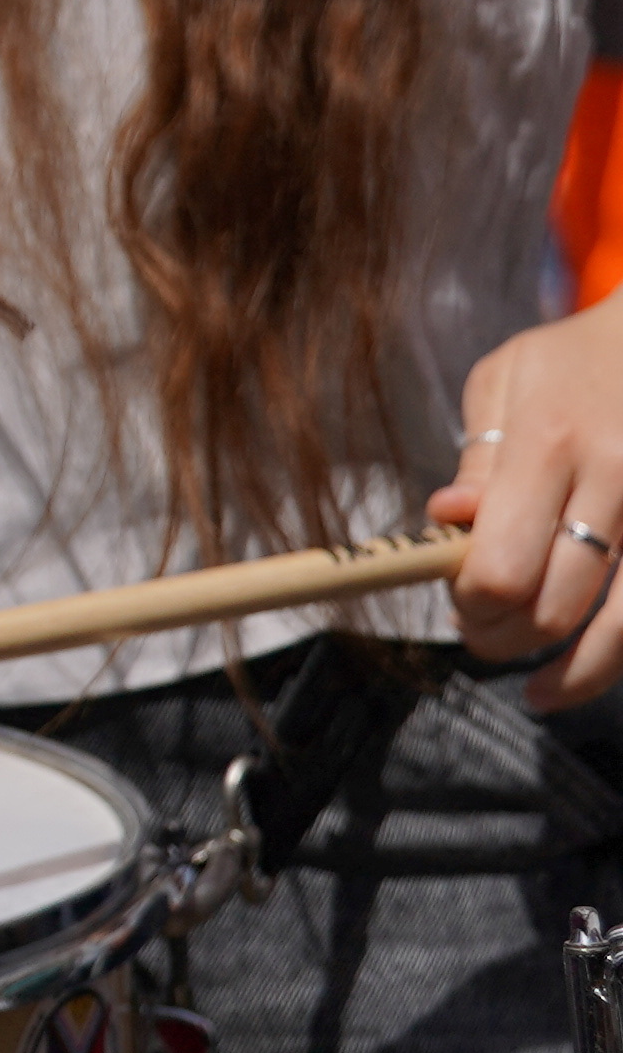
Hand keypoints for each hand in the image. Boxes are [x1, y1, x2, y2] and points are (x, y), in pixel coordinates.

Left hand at [438, 303, 622, 707]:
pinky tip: (591, 667)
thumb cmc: (573, 361)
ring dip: (574, 674)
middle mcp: (618, 483)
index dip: (470, 600)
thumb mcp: (505, 382)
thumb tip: (447, 523)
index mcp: (552, 443)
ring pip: (622, 630)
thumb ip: (478, 459)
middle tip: (482, 632)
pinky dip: (620, 655)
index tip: (456, 596)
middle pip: (555, 605)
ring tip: (538, 691)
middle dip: (506, 635)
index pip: (500, 563)